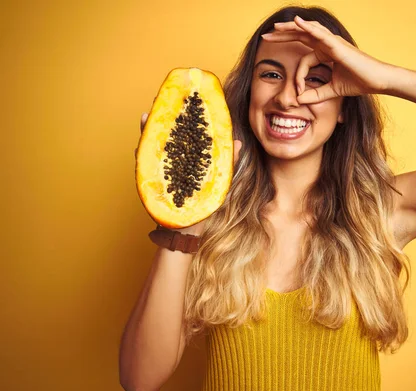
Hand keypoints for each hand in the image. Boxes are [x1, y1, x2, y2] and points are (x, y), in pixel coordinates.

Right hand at [136, 112, 242, 234]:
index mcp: (191, 159)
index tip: (192, 100)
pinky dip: (142, 152)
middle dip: (168, 117)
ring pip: (155, 145)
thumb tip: (238, 143)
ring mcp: (162, 170)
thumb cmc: (204, 208)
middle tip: (169, 98)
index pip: (189, 134)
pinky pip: (145, 164)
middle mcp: (175, 162)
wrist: (187, 232)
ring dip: (152, 129)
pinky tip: (142, 141)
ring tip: (152, 114)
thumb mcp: (219, 184)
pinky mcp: (153, 181)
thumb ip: (227, 164)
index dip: (189, 117)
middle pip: (170, 134)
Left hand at [261, 15, 392, 103]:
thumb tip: (298, 100)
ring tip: (276, 27)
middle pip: (301, 35)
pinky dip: (308, 27)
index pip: (304, 55)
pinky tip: (297, 22)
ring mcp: (333, 42)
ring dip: (291, 28)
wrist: (377, 82)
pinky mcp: (337, 45)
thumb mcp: (332, 91)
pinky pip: (320, 34)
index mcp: (326, 53)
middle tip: (266, 35)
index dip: (296, 73)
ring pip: (307, 31)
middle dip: (283, 35)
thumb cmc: (359, 83)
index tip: (296, 90)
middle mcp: (328, 44)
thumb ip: (316, 95)